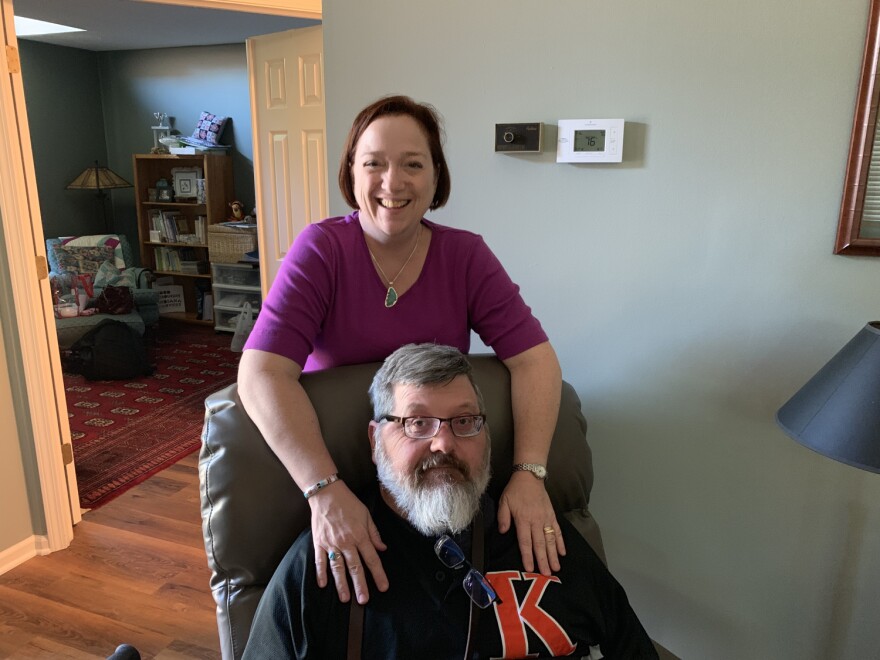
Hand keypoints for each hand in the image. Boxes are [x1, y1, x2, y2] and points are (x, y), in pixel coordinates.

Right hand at [309, 483, 387, 603]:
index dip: (378, 574)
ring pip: (337, 568)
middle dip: (360, 585)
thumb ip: (374, 533)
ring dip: (341, 584)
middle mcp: (346, 542)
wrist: (326, 493)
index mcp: (360, 535)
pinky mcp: (318, 542)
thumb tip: (382, 549)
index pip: (372, 559)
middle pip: (355, 567)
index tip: (383, 587)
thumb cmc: (348, 503)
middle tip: (363, 600)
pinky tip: (323, 585)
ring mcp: (331, 543)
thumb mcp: (366, 515)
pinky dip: (321, 573)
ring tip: (345, 598)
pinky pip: (320, 560)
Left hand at [497, 472, 564, 573]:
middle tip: (546, 574)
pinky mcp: (552, 515)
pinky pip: (557, 530)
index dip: (528, 556)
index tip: (530, 568)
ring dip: (553, 555)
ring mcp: (546, 519)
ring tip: (556, 568)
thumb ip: (503, 517)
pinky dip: (561, 542)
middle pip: (540, 544)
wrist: (530, 476)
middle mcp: (536, 521)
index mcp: (523, 519)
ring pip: (550, 540)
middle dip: (543, 560)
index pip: (525, 541)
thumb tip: (502, 532)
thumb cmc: (515, 491)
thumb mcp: (504, 502)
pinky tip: (563, 552)